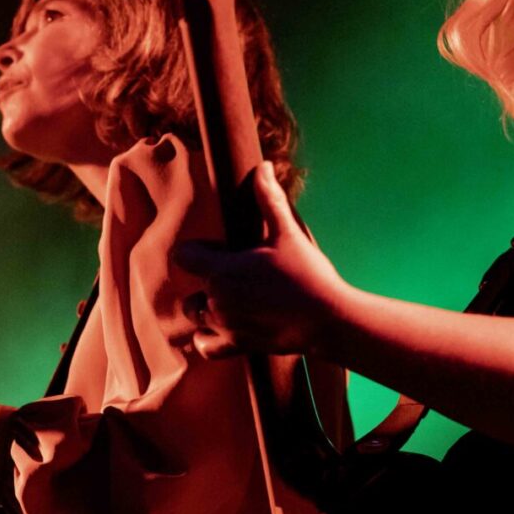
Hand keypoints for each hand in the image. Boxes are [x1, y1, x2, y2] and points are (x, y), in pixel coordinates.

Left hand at [174, 161, 349, 359]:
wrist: (330, 320)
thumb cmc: (308, 275)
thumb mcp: (287, 232)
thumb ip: (268, 199)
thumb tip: (261, 167)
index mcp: (222, 271)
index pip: (183, 255)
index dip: (197, 250)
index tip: (219, 250)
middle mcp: (217, 301)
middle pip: (189, 289)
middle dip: (206, 282)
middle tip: (235, 277)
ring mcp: (225, 327)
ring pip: (195, 317)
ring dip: (206, 310)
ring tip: (230, 301)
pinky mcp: (238, 346)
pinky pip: (205, 347)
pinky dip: (208, 339)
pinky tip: (224, 328)